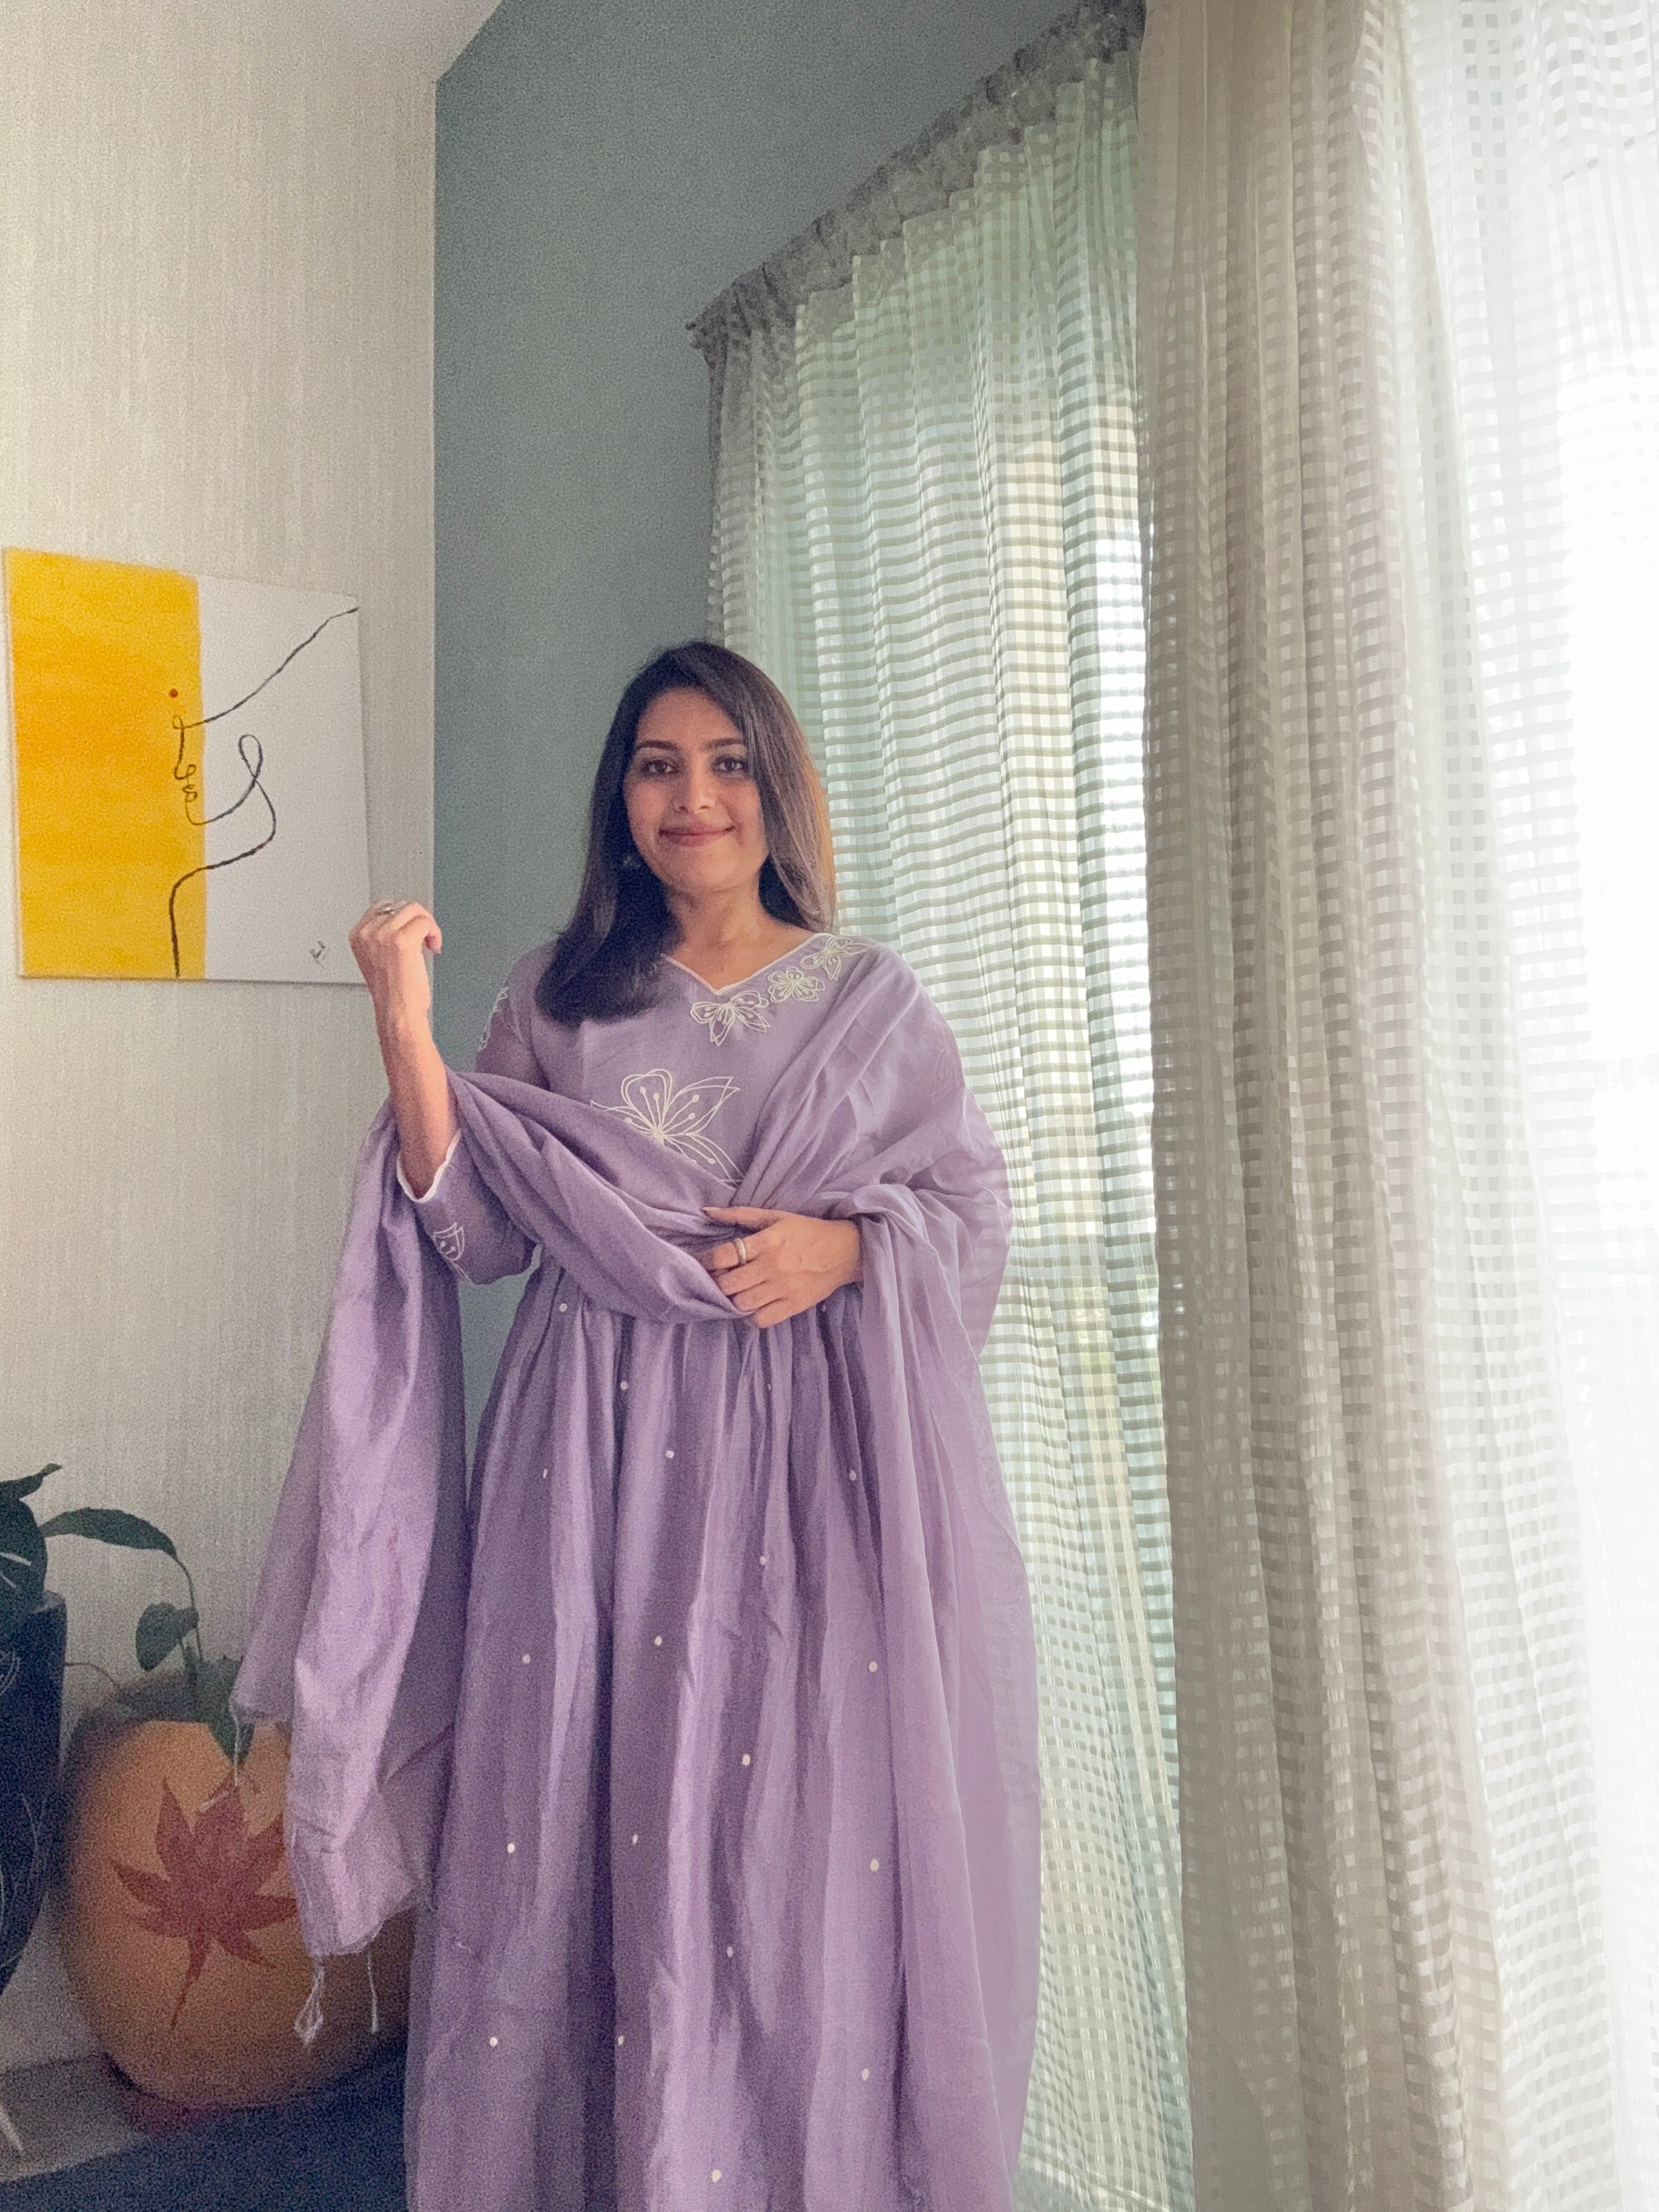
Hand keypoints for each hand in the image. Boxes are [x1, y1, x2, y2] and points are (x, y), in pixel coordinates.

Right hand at [349, 901, 441, 1031]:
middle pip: (400, 905)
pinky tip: (434, 947)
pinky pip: (425, 922)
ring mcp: (383, 935)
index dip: (403, 918)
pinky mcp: (402, 941)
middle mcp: (368, 933)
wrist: (398, 1014)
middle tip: (424, 940)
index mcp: (358, 936)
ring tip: (428, 944)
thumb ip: (383, 937)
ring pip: (414, 910)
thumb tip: (403, 920)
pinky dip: (435, 933)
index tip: (412, 933)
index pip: (383, 907)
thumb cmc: (393, 995)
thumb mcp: (378, 958)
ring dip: (428, 925)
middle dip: (417, 920)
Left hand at [698, 1205, 861, 1326]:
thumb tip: (706, 1211)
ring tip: (736, 1292)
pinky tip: (752, 1305)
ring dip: (733, 1299)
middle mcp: (773, 1266)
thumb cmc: (806, 1231)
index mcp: (768, 1241)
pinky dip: (750, 1316)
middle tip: (719, 1278)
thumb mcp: (775, 1217)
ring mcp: (784, 1288)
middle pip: (729, 1283)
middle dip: (717, 1282)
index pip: (725, 1255)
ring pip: (742, 1303)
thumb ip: (740, 1214)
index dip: (707, 1260)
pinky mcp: (794, 1305)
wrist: (845, 1251)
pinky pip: (761, 1319)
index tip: (703, 1262)